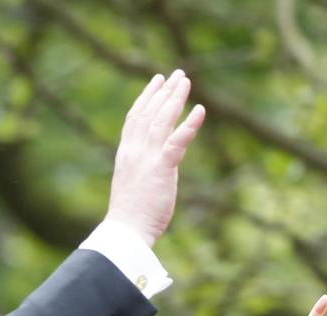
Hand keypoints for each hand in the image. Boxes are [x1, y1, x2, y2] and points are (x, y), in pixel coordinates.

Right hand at [105, 71, 206, 247]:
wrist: (126, 230)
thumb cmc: (131, 217)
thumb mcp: (135, 186)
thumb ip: (145, 170)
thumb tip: (160, 167)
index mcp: (126, 154)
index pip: (135, 118)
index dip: (146, 97)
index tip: (156, 82)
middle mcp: (134, 150)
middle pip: (149, 112)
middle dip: (164, 91)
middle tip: (177, 74)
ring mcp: (147, 157)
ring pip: (162, 119)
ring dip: (176, 98)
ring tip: (186, 82)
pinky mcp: (162, 167)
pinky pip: (177, 140)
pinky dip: (189, 124)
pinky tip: (200, 109)